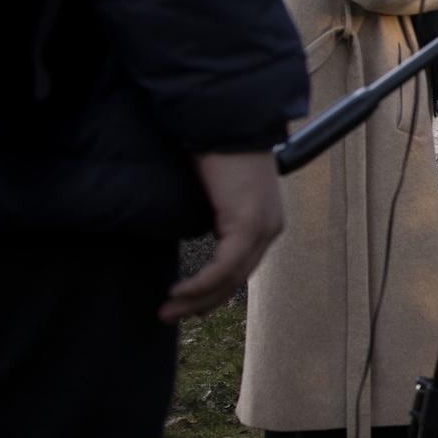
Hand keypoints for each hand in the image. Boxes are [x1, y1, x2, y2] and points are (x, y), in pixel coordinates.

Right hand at [162, 151, 284, 322]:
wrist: (223, 121)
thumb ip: (211, 216)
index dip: (213, 290)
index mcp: (263, 220)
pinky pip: (225, 266)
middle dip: (201, 302)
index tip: (185, 303)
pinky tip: (179, 292)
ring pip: (230, 278)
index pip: (240, 267)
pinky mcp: (248, 223)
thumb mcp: (212, 192)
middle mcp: (269, 226)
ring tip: (168, 311)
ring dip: (197, 299)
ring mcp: (262, 226)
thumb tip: (190, 233)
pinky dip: (202, 284)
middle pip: (236, 278)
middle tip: (170, 315)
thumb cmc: (212, 150)